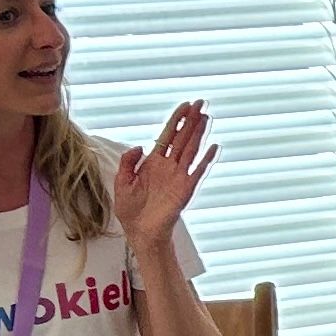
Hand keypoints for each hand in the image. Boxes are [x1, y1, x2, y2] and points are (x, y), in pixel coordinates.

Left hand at [112, 102, 216, 246]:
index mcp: (153, 163)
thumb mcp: (122, 182)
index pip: (167, 136)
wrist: (140, 232)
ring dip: (199, 133)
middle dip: (191, 120)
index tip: (184, 106)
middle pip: (182, 138)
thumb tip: (139, 146)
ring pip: (191, 149)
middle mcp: (168, 167)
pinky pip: (198, 171)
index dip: (175, 120)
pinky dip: (206, 159)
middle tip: (200, 103)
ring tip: (206, 117)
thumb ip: (128, 162)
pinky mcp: (185, 189)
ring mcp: (178, 177)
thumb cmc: (131, 211)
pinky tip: (213, 147)